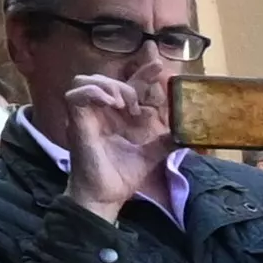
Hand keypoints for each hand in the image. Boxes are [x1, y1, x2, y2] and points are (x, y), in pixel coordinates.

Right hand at [58, 74, 166, 221]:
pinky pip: (74, 95)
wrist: (107, 196)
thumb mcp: (152, 154)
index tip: (158, 66)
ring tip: (124, 103)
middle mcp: (98, 113)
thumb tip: (188, 134)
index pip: (127, 86)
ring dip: (107, 86)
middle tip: (137, 105)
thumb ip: (166, 141)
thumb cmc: (122, 176)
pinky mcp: (76, 123)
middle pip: (103, 79)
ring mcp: (85, 117)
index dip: (142, 74)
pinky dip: (93, 93)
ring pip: (84, 81)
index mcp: (115, 116)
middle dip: (123, 83)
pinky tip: (112, 103)